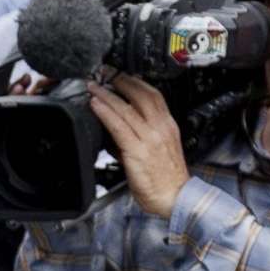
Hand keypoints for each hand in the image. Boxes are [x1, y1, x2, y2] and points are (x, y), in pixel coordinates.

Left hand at [85, 76, 189, 217]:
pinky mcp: (138, 150)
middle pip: (142, 95)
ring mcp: (150, 138)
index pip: (153, 95)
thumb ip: (141, 135)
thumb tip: (118, 126)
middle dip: (121, 80)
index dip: (136, 82)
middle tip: (105, 72)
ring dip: (107, 95)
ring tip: (94, 86)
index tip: (121, 74)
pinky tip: (96, 105)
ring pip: (127, 109)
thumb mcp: (157, 149)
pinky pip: (119, 126)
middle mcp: (161, 128)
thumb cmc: (166, 179)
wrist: (175, 198)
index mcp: (168, 126)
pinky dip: (106, 113)